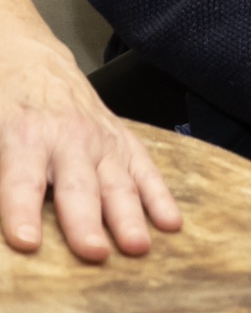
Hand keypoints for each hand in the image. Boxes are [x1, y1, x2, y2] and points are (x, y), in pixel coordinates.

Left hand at [1, 37, 180, 261]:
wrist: (30, 59)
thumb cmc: (1, 100)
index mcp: (23, 136)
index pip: (22, 180)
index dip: (22, 210)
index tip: (27, 241)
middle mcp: (68, 138)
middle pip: (79, 187)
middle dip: (87, 221)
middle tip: (94, 253)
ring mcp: (101, 139)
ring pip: (118, 182)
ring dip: (130, 216)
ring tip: (138, 247)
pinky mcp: (122, 139)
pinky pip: (145, 169)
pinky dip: (160, 196)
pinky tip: (171, 223)